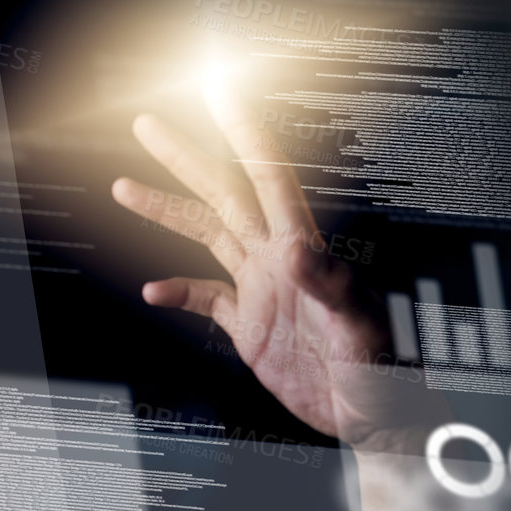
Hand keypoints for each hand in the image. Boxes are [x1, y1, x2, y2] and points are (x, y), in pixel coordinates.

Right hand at [114, 88, 441, 450]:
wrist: (379, 419)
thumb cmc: (385, 372)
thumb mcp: (362, 326)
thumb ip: (329, 284)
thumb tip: (295, 249)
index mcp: (305, 252)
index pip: (269, 178)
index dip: (245, 132)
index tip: (221, 91)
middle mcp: (281, 262)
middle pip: (226, 196)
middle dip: (187, 158)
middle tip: (148, 124)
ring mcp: (264, 292)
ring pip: (209, 237)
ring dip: (168, 212)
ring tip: (125, 186)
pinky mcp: (253, 328)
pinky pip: (207, 300)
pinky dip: (178, 291)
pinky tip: (152, 289)